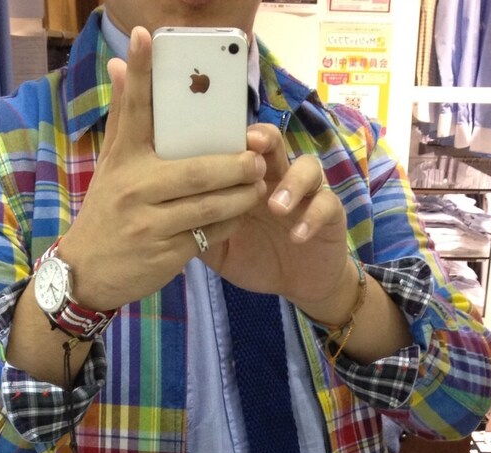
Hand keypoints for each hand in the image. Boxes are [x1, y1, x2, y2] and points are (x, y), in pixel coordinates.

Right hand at [56, 27, 268, 311]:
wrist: (88, 272)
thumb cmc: (106, 212)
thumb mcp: (110, 165)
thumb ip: (124, 118)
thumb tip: (120, 63)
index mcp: (122, 160)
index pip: (132, 111)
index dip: (141, 73)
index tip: (147, 35)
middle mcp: (134, 188)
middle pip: (196, 170)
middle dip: (234, 165)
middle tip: (257, 158)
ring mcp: (149, 224)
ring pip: (207, 206)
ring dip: (240, 196)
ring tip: (257, 186)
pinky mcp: (164, 254)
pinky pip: (207, 235)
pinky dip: (228, 223)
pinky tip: (239, 215)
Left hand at [202, 123, 355, 318]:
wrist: (298, 281)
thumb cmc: (256, 256)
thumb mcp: (219, 245)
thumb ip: (197, 226)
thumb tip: (160, 217)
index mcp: (248, 179)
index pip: (238, 146)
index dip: (229, 135)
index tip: (209, 133)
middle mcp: (277, 177)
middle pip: (274, 142)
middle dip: (264, 139)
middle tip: (251, 147)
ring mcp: (306, 193)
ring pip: (307, 167)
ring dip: (292, 182)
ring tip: (276, 207)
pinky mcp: (330, 213)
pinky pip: (326, 205)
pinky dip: (312, 218)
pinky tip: (297, 236)